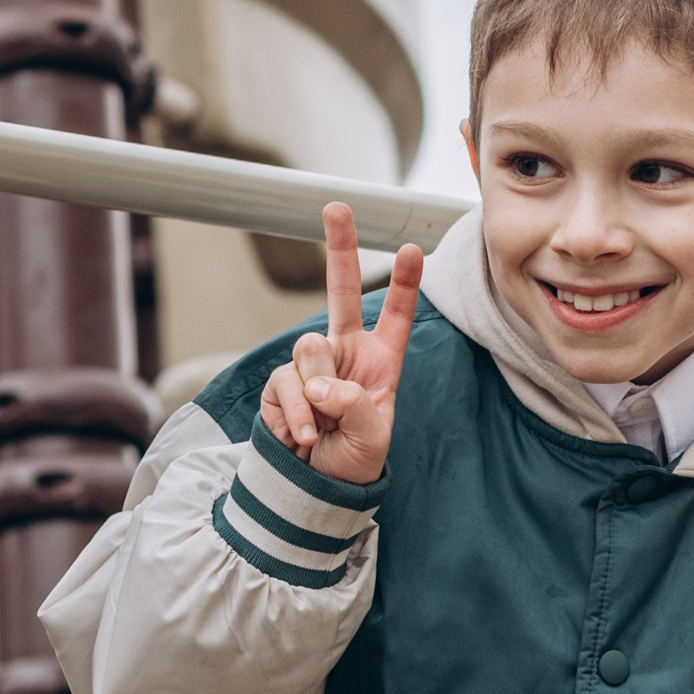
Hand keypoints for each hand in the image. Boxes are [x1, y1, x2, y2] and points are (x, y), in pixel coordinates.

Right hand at [258, 203, 423, 481]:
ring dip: (317, 392)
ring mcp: (310, 365)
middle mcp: (345, 353)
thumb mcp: (373, 438)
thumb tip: (318, 383)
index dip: (404, 284)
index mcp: (380, 361)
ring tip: (321, 428)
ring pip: (309, 349)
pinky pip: (285, 382)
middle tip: (337, 206)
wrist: (313, 487)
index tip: (412, 249)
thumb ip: (355, 404)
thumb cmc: (353, 460)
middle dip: (339, 247)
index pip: (396, 316)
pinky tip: (302, 436)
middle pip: (341, 291)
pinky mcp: (280, 383)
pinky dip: (295, 413)